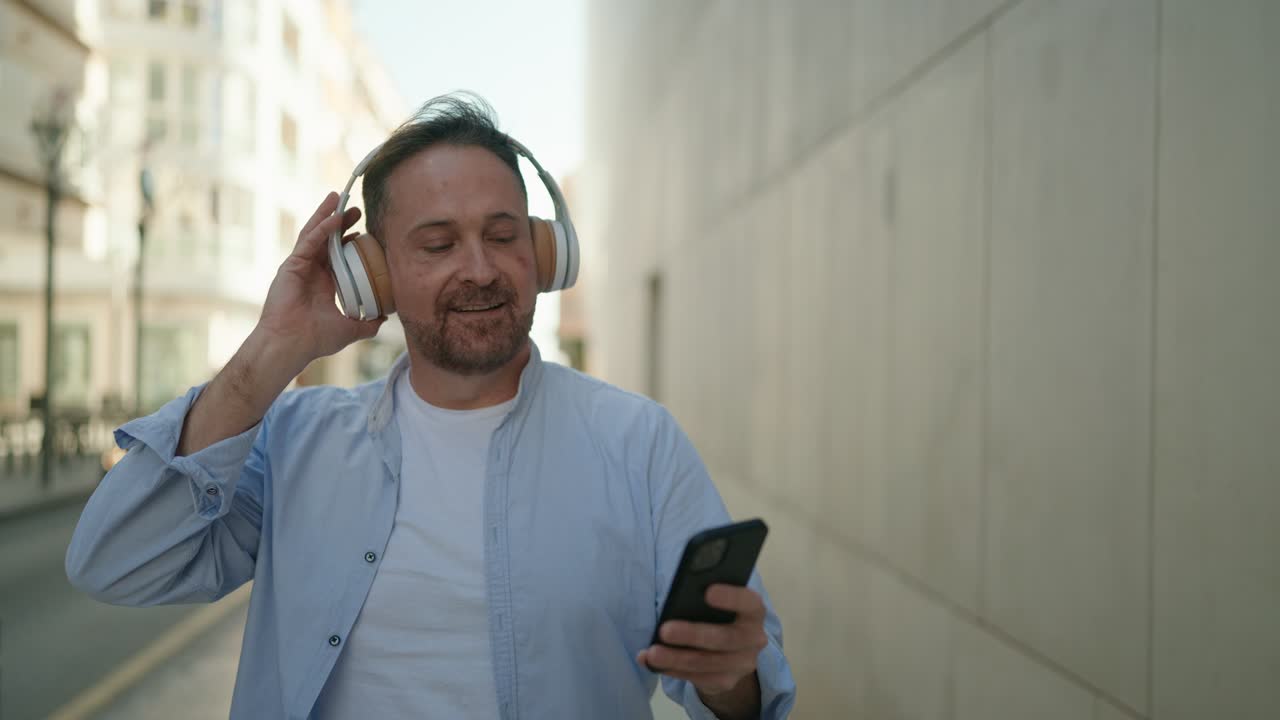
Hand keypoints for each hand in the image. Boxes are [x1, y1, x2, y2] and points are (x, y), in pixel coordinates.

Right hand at [256, 192, 384, 368]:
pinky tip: (335, 217)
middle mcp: (310, 272)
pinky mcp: (292, 265)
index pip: (337, 256)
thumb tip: (385, 317)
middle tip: (357, 209)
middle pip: (326, 239)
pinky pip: (309, 241)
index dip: (349, 242)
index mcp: (323, 283)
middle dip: (340, 222)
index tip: (365, 232)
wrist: (291, 346)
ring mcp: (299, 267)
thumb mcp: (350, 329)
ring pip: (314, 233)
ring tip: (339, 198)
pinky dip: (322, 228)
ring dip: (327, 215)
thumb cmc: (315, 340)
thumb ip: (368, 323)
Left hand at [637, 584, 767, 697]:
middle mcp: (754, 639)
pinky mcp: (727, 682)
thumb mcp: (717, 605)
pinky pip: (697, 678)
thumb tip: (676, 601)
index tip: (707, 592)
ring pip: (706, 662)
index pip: (748, 602)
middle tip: (664, 630)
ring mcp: (742, 663)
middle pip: (724, 638)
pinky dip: (672, 670)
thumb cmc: (717, 617)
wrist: (731, 652)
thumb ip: (704, 600)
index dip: (731, 597)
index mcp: (753, 611)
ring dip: (676, 658)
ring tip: (652, 653)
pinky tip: (653, 663)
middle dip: (692, 634)